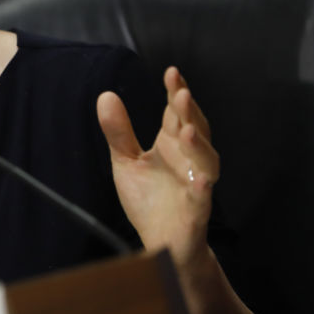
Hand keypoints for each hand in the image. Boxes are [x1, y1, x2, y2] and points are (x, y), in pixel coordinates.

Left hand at [97, 66, 217, 267]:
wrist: (160, 240)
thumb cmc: (148, 199)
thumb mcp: (126, 161)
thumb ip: (118, 131)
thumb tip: (105, 95)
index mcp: (172, 144)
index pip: (176, 113)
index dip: (176, 93)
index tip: (171, 73)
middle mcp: (189, 158)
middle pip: (196, 129)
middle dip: (189, 111)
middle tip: (180, 93)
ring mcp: (197, 182)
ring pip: (207, 159)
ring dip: (200, 144)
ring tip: (187, 129)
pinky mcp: (197, 207)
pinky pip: (204, 195)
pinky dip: (203, 185)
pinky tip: (202, 178)